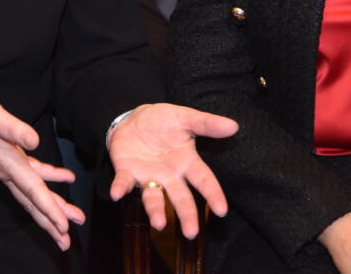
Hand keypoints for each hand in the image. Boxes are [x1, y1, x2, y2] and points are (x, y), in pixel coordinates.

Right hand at [0, 89, 83, 250]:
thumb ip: (13, 128)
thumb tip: (35, 141)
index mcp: (7, 163)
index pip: (32, 190)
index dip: (48, 208)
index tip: (62, 225)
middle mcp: (8, 171)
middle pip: (33, 202)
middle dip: (50, 222)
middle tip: (66, 241)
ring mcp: (9, 168)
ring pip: (33, 194)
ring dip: (51, 208)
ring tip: (70, 221)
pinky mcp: (10, 159)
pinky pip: (33, 175)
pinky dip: (50, 178)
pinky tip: (66, 177)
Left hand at [106, 103, 237, 239]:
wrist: (132, 119)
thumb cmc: (162, 121)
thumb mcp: (185, 117)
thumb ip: (206, 123)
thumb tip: (233, 126)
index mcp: (186, 162)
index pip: (203, 180)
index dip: (213, 194)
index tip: (222, 211)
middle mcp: (169, 175)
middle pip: (180, 197)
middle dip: (186, 215)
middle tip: (191, 233)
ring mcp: (148, 176)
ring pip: (153, 197)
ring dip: (155, 210)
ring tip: (159, 223)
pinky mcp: (127, 172)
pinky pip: (124, 182)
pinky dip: (121, 188)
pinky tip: (117, 193)